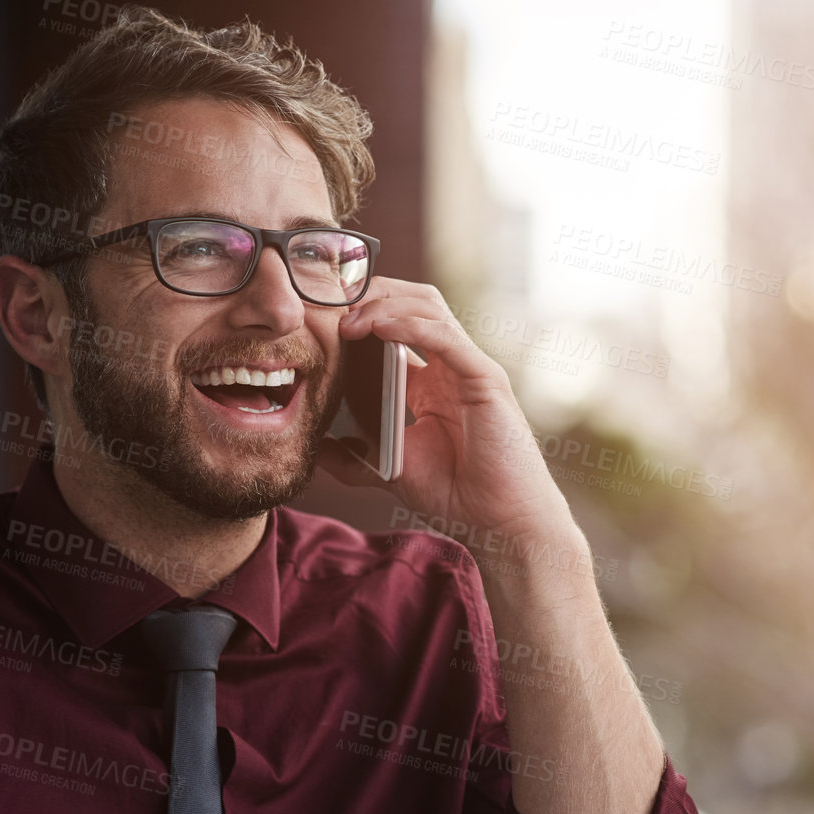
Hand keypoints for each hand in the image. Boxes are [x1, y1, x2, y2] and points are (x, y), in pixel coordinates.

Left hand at [324, 278, 579, 546]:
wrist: (498, 520)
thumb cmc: (457, 494)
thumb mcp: (391, 472)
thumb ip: (354, 458)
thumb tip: (314, 448)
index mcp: (429, 381)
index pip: (395, 325)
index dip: (361, 312)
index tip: (320, 318)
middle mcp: (450, 366)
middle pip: (412, 302)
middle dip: (371, 294)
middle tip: (330, 305)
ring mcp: (468, 367)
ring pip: (428, 308)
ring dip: (384, 305)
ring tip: (348, 319)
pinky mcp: (484, 378)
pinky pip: (445, 337)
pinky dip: (410, 326)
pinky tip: (378, 327)